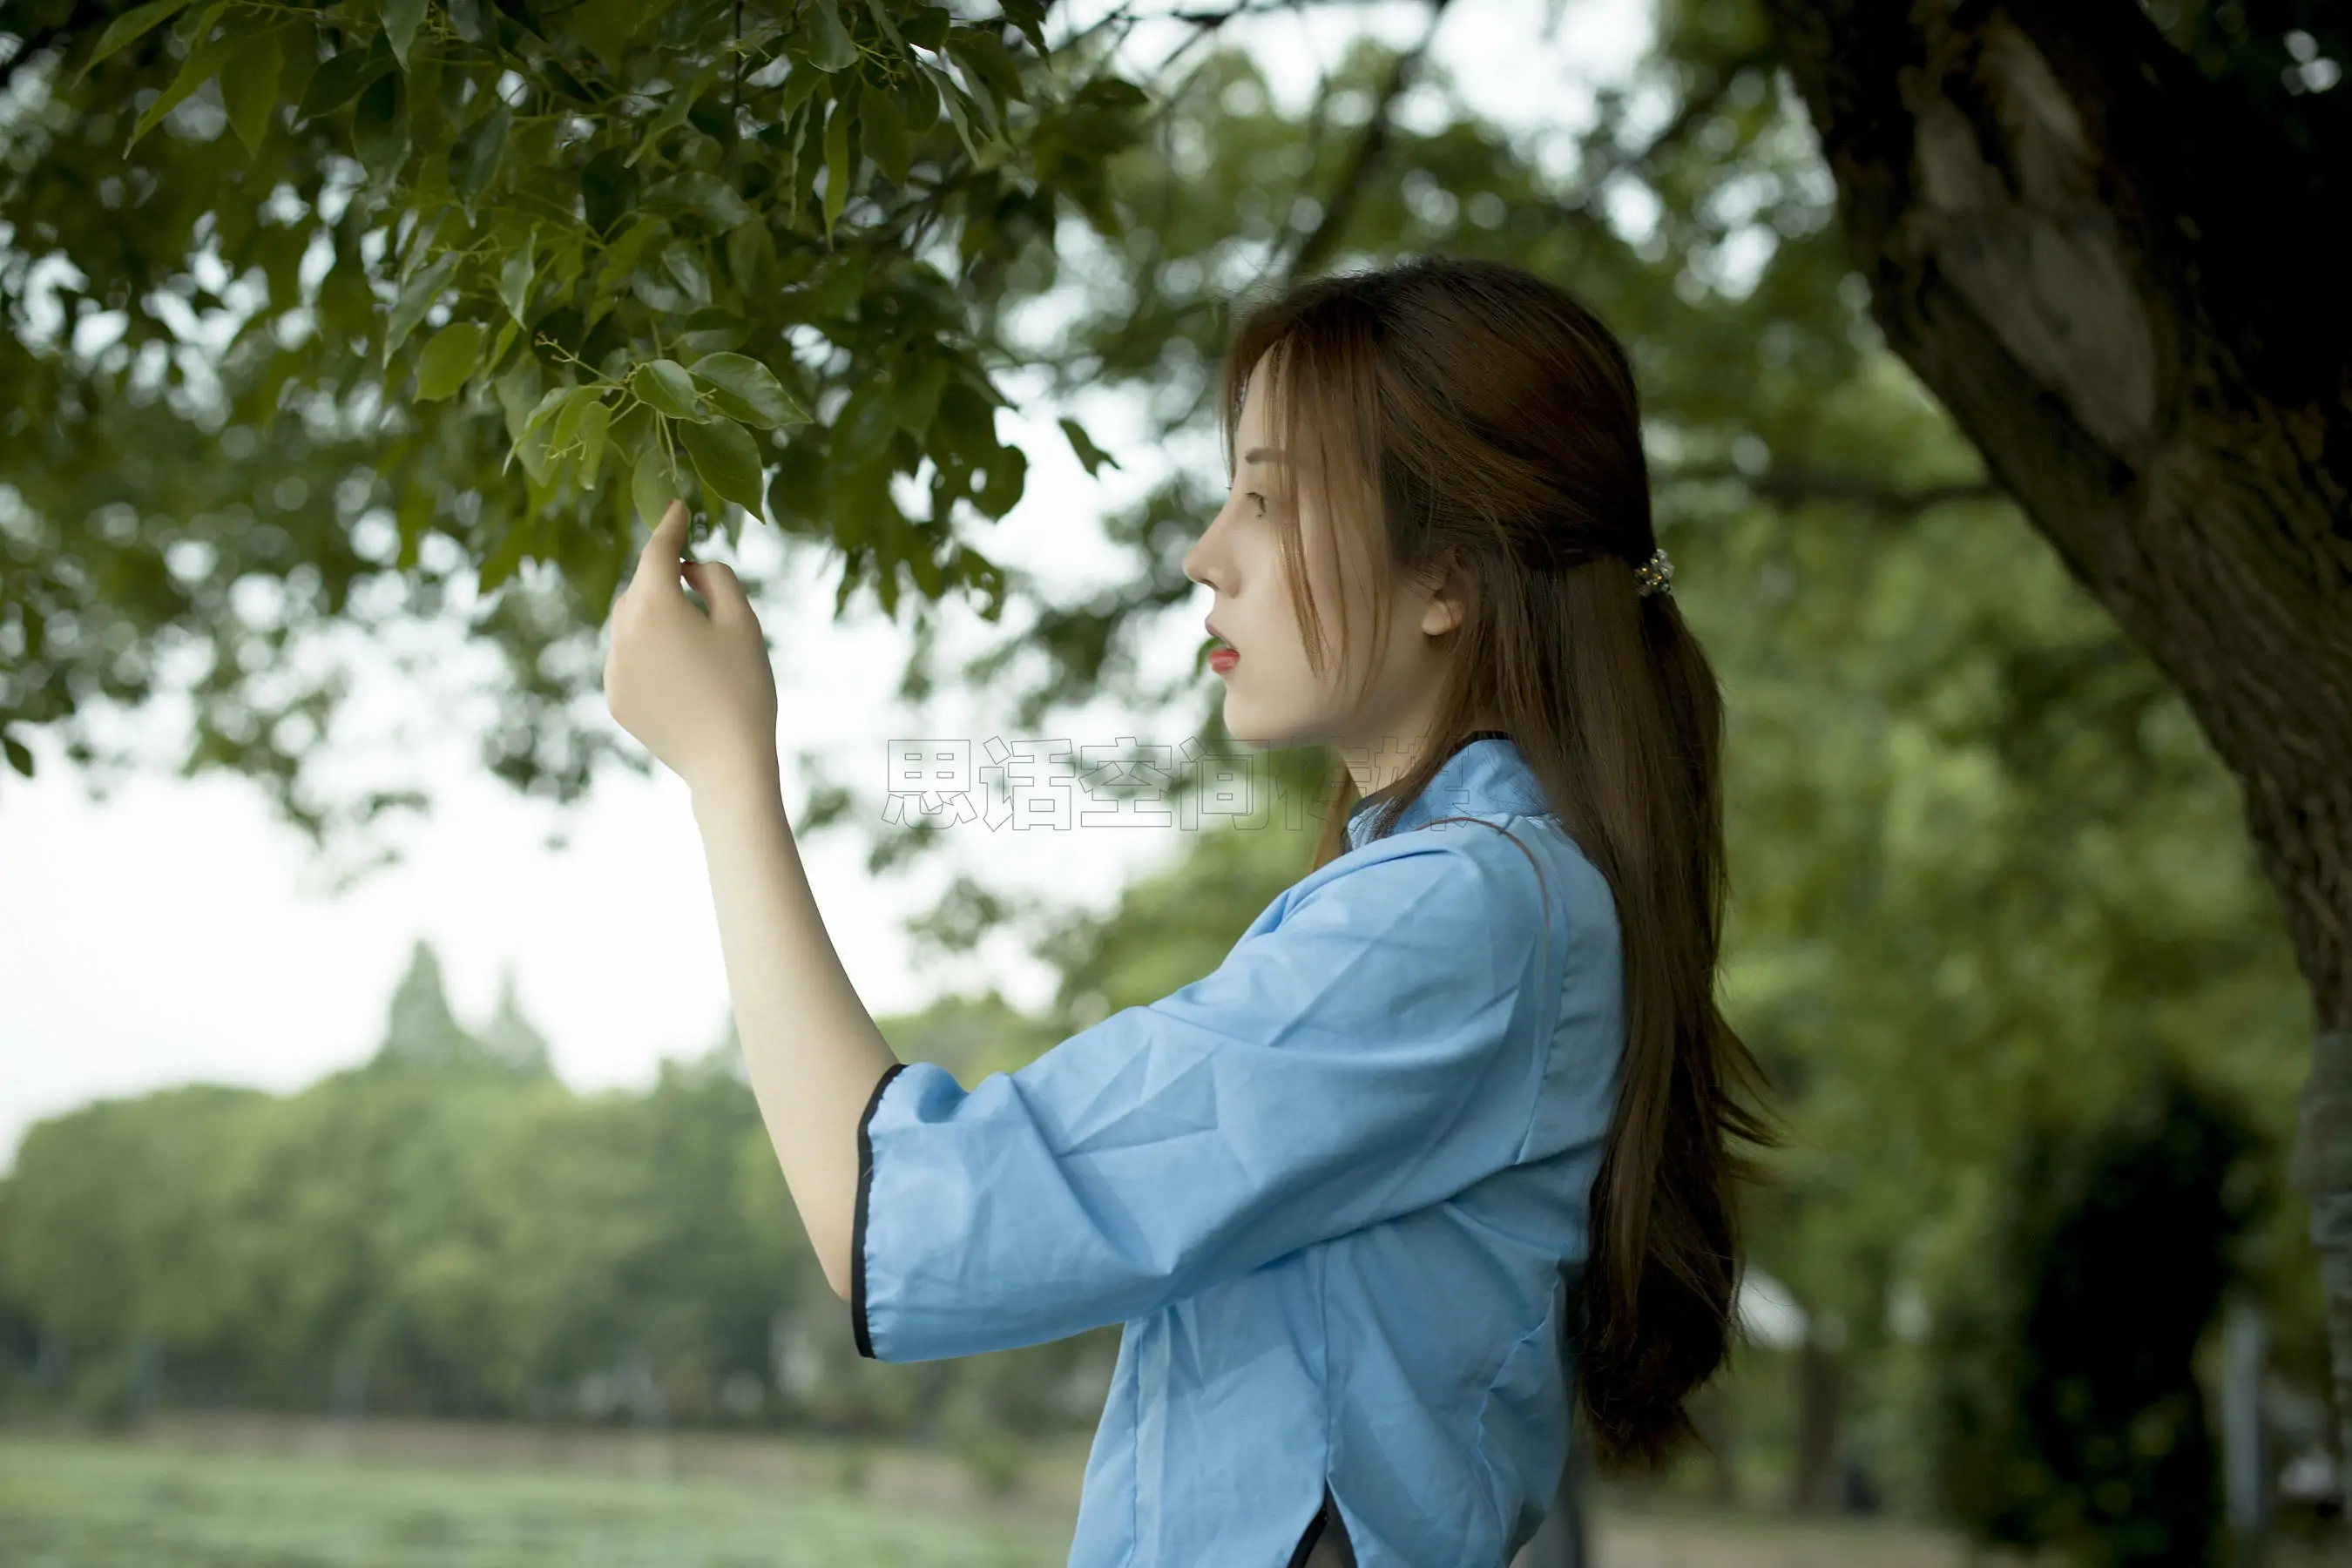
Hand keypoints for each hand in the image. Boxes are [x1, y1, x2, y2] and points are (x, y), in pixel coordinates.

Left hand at [603, 498, 779, 797]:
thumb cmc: (744, 687)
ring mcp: (614, 667)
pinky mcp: (615, 697)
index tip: (677, 507)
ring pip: (629, 624)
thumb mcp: (742, 621)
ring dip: (655, 619)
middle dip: (664, 582)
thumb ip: (715, 576)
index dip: (670, 526)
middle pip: (640, 588)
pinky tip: (683, 679)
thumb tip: (687, 568)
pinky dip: (648, 654)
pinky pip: (627, 659)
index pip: (657, 551)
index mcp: (654, 606)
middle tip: (703, 598)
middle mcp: (623, 632)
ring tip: (696, 648)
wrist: (727, 763)